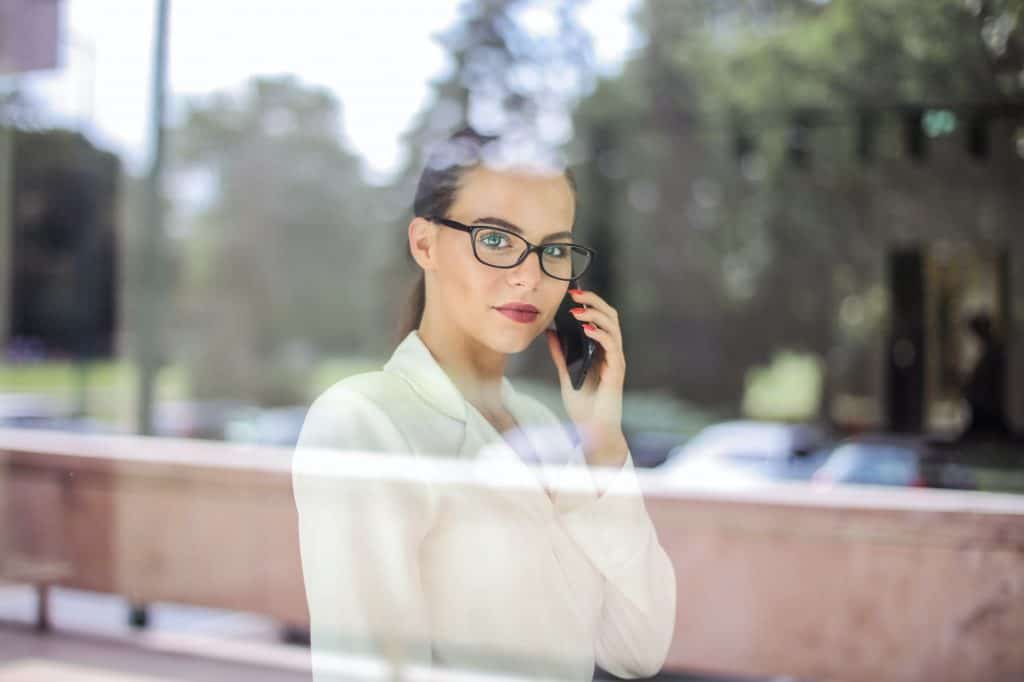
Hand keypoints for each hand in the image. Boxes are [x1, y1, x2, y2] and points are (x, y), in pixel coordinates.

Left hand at [545, 288, 627, 467]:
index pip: (601, 317)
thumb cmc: (583, 404)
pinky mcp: (616, 372)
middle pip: (610, 316)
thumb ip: (561, 353)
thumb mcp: (566, 373)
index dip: (590, 302)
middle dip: (594, 301)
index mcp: (601, 349)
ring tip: (577, 310)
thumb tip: (550, 332)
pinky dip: (600, 335)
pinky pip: (612, 347)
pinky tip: (586, 329)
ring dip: (595, 315)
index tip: (573, 292)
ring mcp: (615, 361)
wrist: (592, 430)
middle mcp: (611, 352)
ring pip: (613, 327)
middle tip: (575, 293)